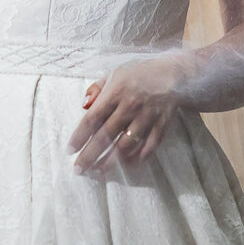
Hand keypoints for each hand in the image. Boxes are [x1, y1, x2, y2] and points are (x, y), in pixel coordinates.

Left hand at [68, 54, 190, 176]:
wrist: (173, 74)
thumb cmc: (139, 73)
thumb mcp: (115, 73)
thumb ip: (97, 88)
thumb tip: (84, 105)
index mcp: (115, 91)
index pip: (93, 118)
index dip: (80, 136)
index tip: (70, 150)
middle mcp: (130, 106)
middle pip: (106, 135)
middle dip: (90, 155)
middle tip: (79, 169)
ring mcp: (147, 117)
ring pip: (125, 145)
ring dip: (110, 161)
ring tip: (97, 172)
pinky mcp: (161, 126)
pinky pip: (148, 147)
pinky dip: (137, 159)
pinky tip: (125, 167)